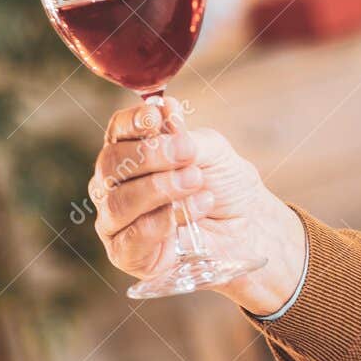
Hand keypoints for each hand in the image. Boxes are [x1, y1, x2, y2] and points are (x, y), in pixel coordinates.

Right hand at [88, 97, 306, 315]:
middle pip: (111, 164)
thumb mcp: (212, 151)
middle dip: (151, 155)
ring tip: (197, 182)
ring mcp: (116, 220)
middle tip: (188, 153)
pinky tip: (196, 208)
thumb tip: (164, 107)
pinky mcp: (126, 253)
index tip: (156, 116)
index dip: (132, 122)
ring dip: (161, 188)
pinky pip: (132, 236)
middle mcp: (115, 184)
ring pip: (119, 201)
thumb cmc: (226, 185)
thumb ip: (184, 135)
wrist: (249, 227)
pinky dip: (165, 220)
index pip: (118, 131)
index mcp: (132, 152)